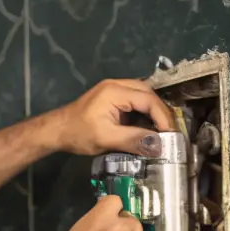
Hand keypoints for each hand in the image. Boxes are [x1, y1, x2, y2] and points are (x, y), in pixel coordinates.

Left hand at [48, 79, 174, 156]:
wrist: (57, 130)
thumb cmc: (78, 134)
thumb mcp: (106, 139)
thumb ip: (133, 140)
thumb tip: (158, 146)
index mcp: (116, 91)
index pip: (148, 99)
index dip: (162, 117)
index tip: (171, 135)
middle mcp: (118, 85)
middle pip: (148, 94)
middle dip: (161, 113)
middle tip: (170, 133)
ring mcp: (114, 89)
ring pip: (143, 97)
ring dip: (154, 113)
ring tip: (162, 131)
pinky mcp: (112, 98)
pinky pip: (134, 102)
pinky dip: (144, 114)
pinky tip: (148, 128)